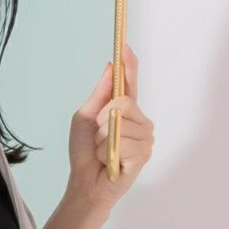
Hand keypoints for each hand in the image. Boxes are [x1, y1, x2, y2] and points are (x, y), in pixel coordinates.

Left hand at [67, 42, 152, 211]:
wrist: (84, 182)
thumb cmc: (84, 151)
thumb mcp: (86, 117)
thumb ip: (100, 94)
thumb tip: (110, 67)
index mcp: (125, 110)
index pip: (131, 83)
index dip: (130, 65)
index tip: (126, 47)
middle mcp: (140, 121)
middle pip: (124, 102)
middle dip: (102, 119)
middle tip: (98, 136)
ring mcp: (144, 138)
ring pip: (121, 124)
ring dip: (102, 139)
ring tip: (103, 151)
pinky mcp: (144, 155)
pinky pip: (123, 143)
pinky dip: (108, 152)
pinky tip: (110, 161)